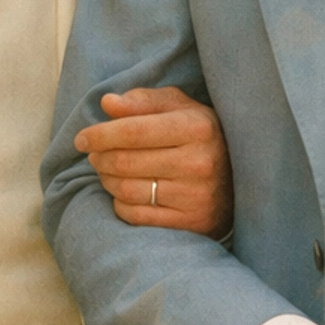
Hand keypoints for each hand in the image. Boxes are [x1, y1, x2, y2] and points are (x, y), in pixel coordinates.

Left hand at [75, 86, 233, 237]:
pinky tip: (125, 192)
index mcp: (197, 127)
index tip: (82, 138)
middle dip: (100, 157)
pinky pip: (135, 215)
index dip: (100, 134)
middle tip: (94, 154)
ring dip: (107, 179)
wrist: (242, 179)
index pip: (133, 131)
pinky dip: (120, 203)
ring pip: (126, 190)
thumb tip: (107, 103)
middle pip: (125, 162)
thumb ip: (144, 101)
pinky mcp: (191, 223)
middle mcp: (199, 163)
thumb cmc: (202, 136)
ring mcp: (196, 196)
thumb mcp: (181, 108)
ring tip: (107, 171)